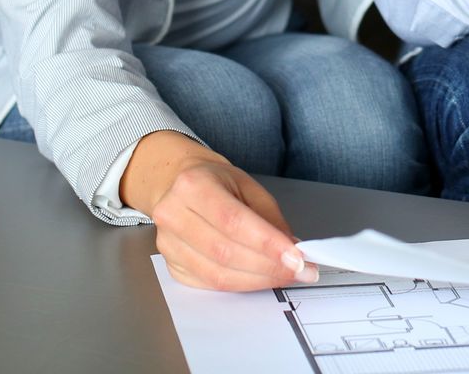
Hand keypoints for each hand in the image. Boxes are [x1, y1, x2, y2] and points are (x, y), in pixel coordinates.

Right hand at [131, 131, 315, 291]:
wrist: (178, 185)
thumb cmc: (217, 183)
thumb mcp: (249, 187)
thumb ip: (271, 219)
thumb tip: (293, 251)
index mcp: (193, 185)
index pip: (233, 221)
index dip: (267, 244)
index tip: (297, 258)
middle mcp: (173, 214)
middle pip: (225, 252)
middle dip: (269, 267)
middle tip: (300, 272)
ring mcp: (168, 244)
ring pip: (217, 275)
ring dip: (258, 280)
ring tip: (285, 277)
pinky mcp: (172, 266)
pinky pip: (210, 284)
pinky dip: (241, 285)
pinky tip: (261, 279)